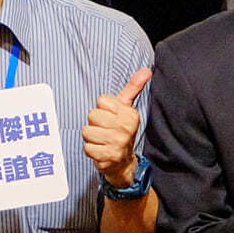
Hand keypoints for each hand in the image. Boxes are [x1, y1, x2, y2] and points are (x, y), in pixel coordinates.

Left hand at [82, 68, 151, 191]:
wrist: (124, 162)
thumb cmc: (121, 130)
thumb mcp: (127, 108)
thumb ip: (133, 87)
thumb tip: (147, 70)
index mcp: (130, 114)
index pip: (101, 100)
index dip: (102, 109)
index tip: (111, 117)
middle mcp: (126, 128)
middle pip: (92, 115)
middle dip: (95, 123)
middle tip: (105, 130)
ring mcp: (118, 143)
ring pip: (87, 131)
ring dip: (91, 138)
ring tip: (102, 141)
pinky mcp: (108, 157)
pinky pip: (87, 148)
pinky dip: (91, 150)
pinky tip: (101, 151)